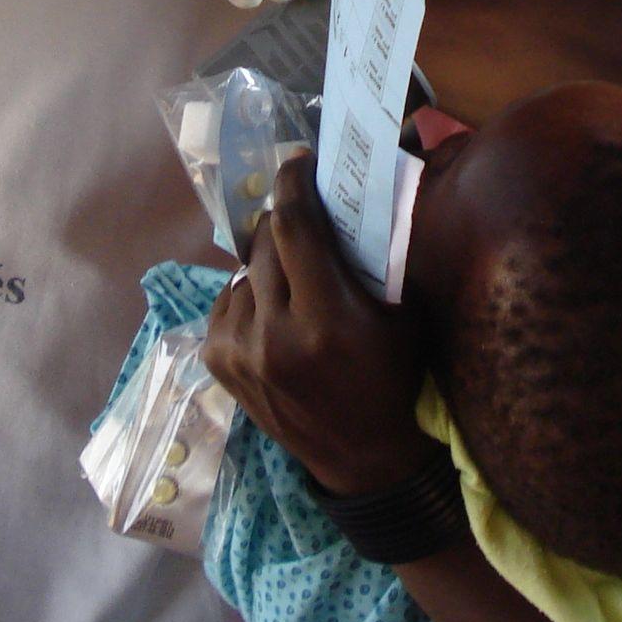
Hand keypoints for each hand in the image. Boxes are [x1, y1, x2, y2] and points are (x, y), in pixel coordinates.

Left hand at [204, 159, 439, 496]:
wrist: (365, 460)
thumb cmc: (397, 379)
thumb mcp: (401, 316)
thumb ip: (375, 259)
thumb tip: (354, 189)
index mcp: (326, 322)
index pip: (295, 228)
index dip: (294, 184)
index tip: (299, 161)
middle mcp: (274, 337)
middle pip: (266, 242)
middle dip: (286, 221)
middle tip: (307, 217)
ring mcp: (240, 354)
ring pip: (243, 270)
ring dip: (268, 263)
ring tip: (297, 280)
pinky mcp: (220, 365)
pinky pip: (227, 300)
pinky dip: (249, 294)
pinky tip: (276, 310)